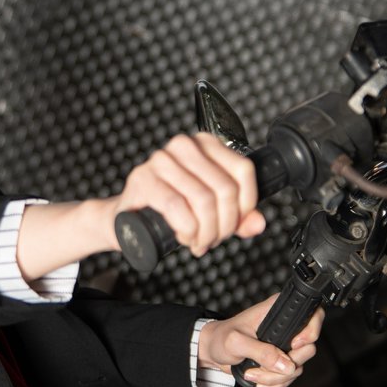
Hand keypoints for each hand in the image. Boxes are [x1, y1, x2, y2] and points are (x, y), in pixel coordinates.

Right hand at [111, 133, 265, 256]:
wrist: (128, 218)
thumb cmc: (169, 210)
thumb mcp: (210, 211)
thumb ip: (239, 216)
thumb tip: (258, 222)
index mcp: (206, 145)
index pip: (243, 170)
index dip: (246, 204)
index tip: (237, 222)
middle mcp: (184, 146)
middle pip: (225, 188)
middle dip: (224, 224)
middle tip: (214, 239)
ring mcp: (161, 160)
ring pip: (204, 200)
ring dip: (206, 231)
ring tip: (199, 241)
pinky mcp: (143, 179)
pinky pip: (178, 207)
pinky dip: (187, 229)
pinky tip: (184, 236)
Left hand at [197, 293, 324, 386]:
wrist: (213, 352)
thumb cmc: (221, 338)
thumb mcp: (236, 342)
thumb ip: (261, 352)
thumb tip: (285, 365)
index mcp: (278, 311)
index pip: (313, 315)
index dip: (310, 332)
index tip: (293, 345)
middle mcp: (286, 327)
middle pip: (308, 348)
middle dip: (286, 364)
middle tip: (263, 366)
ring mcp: (285, 346)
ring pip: (297, 368)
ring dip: (274, 377)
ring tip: (252, 373)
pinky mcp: (281, 362)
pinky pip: (288, 378)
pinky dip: (273, 384)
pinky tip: (257, 378)